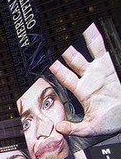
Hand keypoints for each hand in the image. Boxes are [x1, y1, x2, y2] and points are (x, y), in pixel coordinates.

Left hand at [50, 23, 120, 137]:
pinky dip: (97, 39)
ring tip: (69, 31)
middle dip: (62, 53)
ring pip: (86, 53)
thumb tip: (59, 128)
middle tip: (52, 43)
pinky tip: (92, 29)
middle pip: (72, 62)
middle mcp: (90, 80)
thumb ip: (74, 128)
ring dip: (78, 43)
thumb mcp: (91, 128)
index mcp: (83, 92)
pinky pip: (102, 49)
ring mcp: (100, 72)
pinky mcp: (111, 66)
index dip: (56, 70)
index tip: (46, 62)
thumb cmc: (114, 121)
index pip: (65, 78)